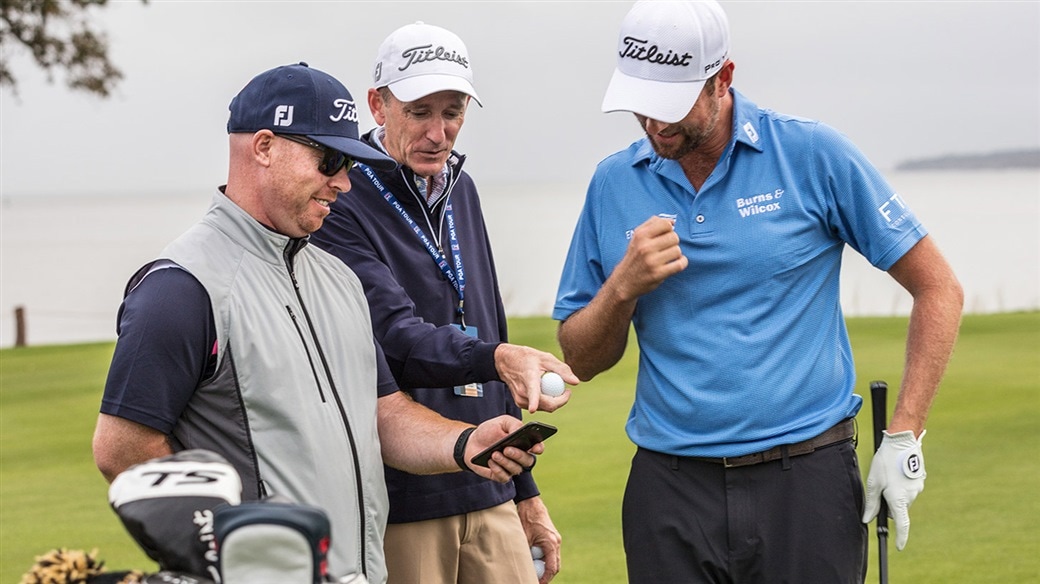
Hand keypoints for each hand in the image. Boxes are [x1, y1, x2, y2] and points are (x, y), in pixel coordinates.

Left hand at [465, 415, 543, 481]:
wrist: (471, 442)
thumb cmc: (490, 431)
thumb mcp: (502, 422)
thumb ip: (514, 425)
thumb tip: (520, 431)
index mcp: (525, 442)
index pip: (538, 447)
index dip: (539, 448)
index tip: (535, 447)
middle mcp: (520, 457)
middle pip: (528, 460)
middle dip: (518, 455)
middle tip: (507, 449)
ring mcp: (511, 467)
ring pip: (516, 469)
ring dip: (505, 462)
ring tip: (494, 453)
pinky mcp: (500, 475)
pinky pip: (504, 477)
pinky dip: (497, 470)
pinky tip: (490, 461)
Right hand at [495, 344, 578, 412]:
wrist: (505, 362)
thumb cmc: (527, 358)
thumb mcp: (545, 358)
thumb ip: (562, 369)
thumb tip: (576, 382)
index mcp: (528, 378)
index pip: (532, 392)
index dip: (533, 402)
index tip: (533, 408)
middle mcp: (522, 391)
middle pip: (546, 405)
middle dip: (561, 401)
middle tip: (567, 391)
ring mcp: (520, 399)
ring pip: (544, 408)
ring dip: (553, 400)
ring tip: (553, 386)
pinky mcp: (520, 404)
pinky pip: (539, 407)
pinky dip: (545, 401)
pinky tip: (543, 390)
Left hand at [518, 497, 561, 583]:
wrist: (530, 502)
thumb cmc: (526, 518)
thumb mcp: (523, 537)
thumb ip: (525, 553)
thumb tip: (522, 567)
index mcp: (551, 543)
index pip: (552, 567)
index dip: (545, 579)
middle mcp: (556, 542)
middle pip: (555, 565)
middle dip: (546, 575)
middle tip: (536, 581)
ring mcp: (555, 539)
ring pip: (552, 559)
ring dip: (544, 566)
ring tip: (533, 572)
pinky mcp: (551, 537)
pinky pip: (549, 552)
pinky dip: (542, 558)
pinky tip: (533, 559)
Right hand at [611, 216, 686, 301]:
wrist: (623, 281)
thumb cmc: (633, 257)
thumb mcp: (636, 237)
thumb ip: (652, 224)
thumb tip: (672, 222)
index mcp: (640, 235)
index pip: (666, 224)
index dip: (669, 229)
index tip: (665, 235)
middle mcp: (645, 247)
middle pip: (674, 237)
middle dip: (672, 242)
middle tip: (666, 248)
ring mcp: (652, 261)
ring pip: (677, 250)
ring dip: (676, 254)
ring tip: (667, 257)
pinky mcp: (658, 273)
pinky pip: (680, 264)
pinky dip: (681, 263)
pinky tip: (675, 264)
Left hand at [862, 429, 926, 549]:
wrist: (902, 442)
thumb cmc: (885, 461)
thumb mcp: (873, 482)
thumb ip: (871, 503)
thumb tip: (867, 519)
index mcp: (899, 499)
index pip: (902, 524)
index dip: (901, 537)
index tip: (899, 546)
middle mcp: (911, 497)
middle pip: (898, 509)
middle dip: (889, 504)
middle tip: (880, 488)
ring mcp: (918, 489)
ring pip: (903, 498)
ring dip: (895, 493)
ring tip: (888, 475)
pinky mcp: (919, 481)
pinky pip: (908, 489)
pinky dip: (901, 485)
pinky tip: (895, 471)